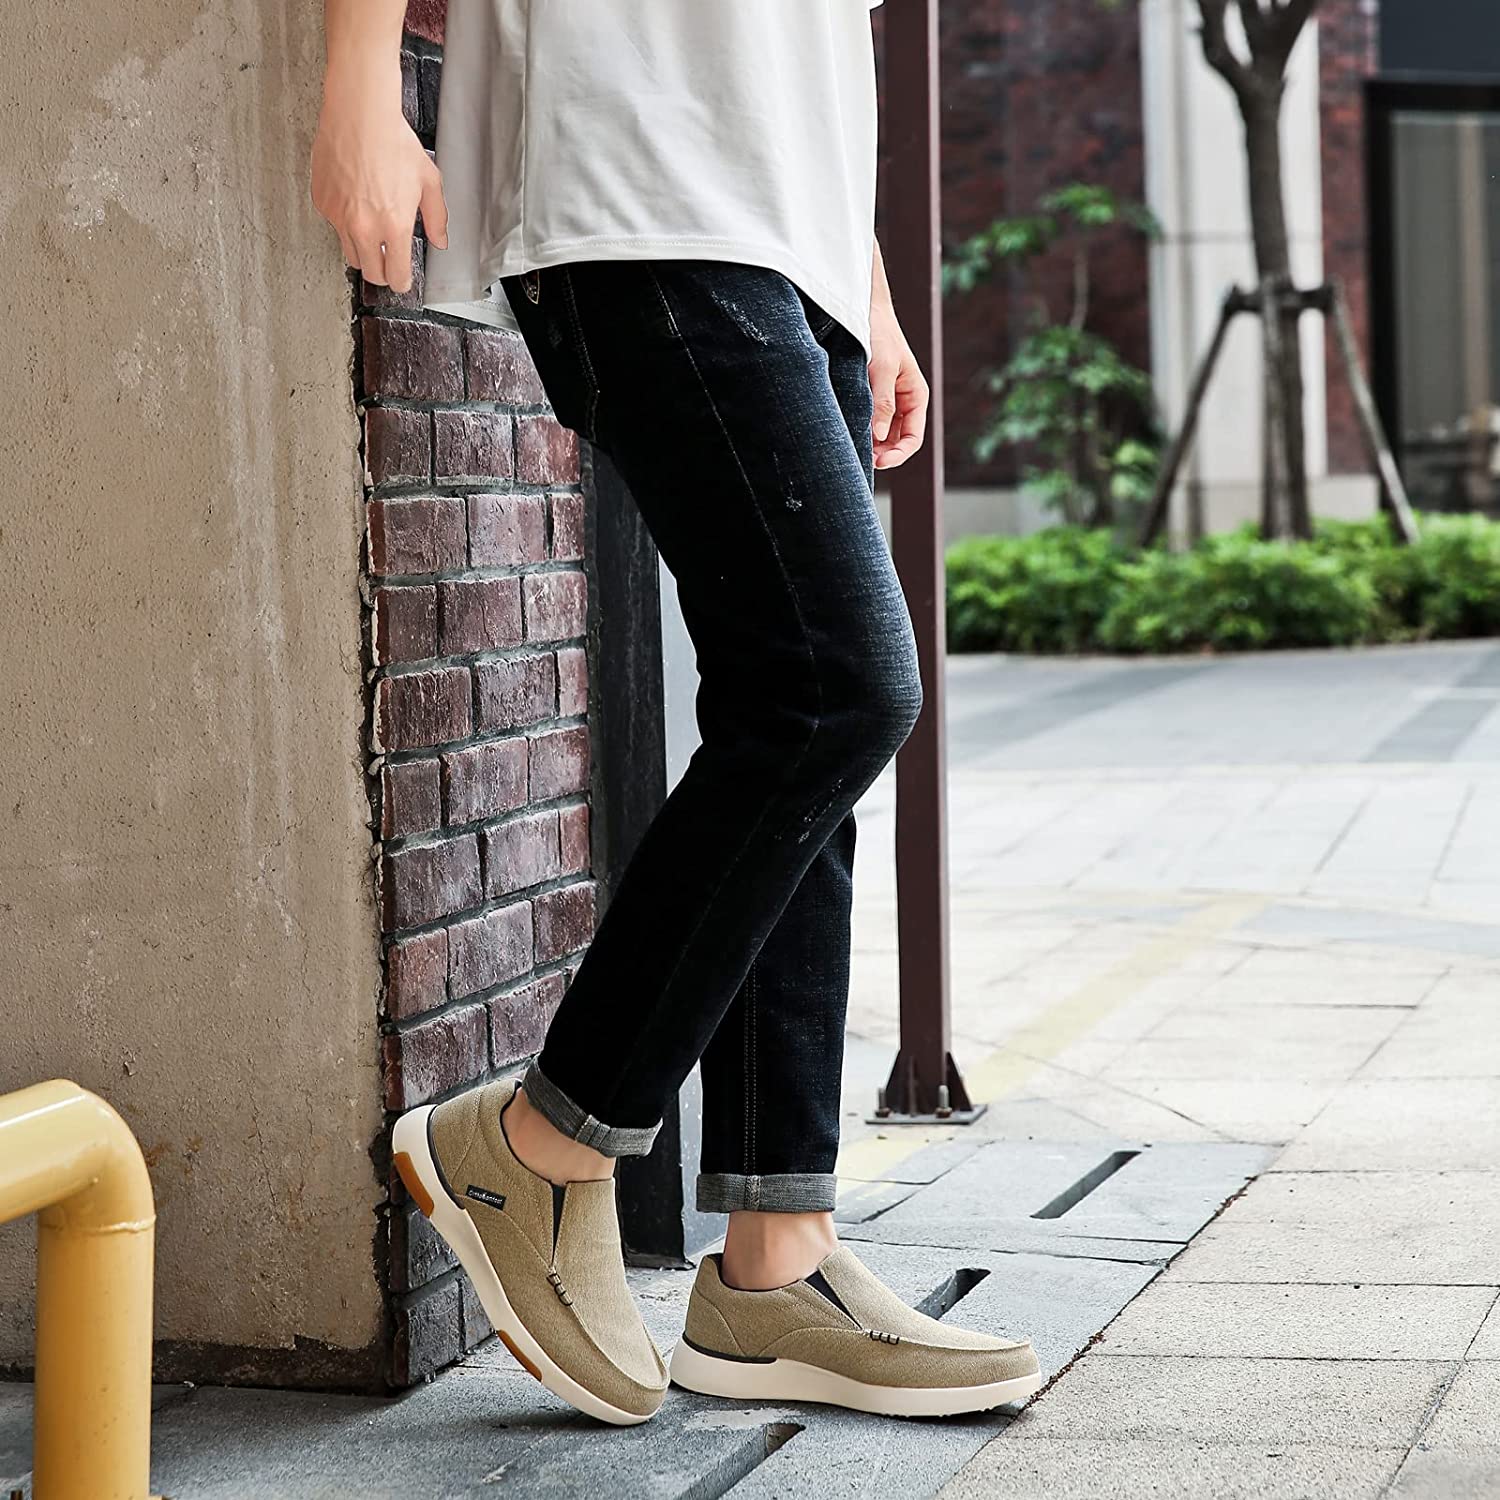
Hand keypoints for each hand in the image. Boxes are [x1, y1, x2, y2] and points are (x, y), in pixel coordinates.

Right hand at [310, 61, 447, 292]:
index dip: (402, 282)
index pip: (396, 275)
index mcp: (394, 226)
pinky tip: (355, 202)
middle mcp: (364, 226)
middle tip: (388, 261)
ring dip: (363, 250)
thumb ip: (436, 217)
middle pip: (371, 273)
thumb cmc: (392, 141)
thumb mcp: (428, 181)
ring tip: (373, 231)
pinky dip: (344, 222)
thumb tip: (440, 240)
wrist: (359, 115)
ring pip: (350, 253)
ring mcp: (339, 217)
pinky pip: (334, 226)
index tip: (402, 280)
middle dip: (383, 271)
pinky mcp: (323, 203)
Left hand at [868, 278, 929, 471]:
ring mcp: (886, 401)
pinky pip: (868, 422)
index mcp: (916, 396)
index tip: (878, 462)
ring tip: (851, 448)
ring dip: (869, 445)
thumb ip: (882, 401)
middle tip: (859, 460)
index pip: (913, 438)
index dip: (898, 455)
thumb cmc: (879, 333)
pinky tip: (847, 433)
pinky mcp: (870, 397)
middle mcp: (903, 402)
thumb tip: (878, 435)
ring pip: (881, 435)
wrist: (863, 309)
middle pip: (896, 442)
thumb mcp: (883, 367)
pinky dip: (860, 431)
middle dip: (881, 453)